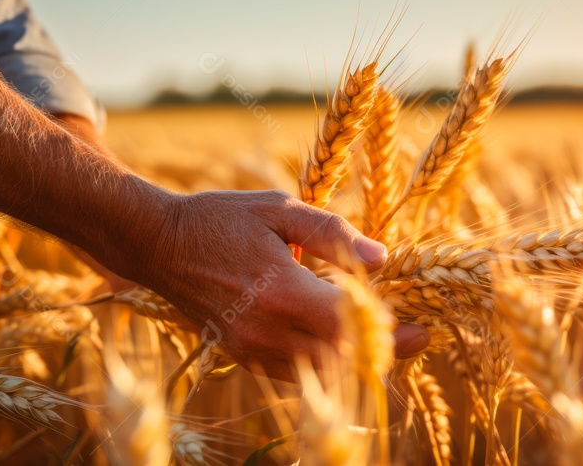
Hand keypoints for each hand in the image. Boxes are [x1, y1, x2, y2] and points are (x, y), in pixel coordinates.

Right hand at [119, 190, 429, 380]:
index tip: (422, 330)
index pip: (348, 326)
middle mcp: (265, 330)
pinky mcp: (242, 356)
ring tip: (382, 341)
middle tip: (412, 337)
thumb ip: (333, 233)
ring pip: (318, 373)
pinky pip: (294, 372)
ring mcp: (251, 349)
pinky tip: (340, 344)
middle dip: (381, 353)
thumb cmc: (223, 219)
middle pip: (339, 358)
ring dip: (354, 361)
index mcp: (280, 291)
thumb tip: (383, 260)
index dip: (390, 334)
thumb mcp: (280, 209)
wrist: (160, 245)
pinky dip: (324, 364)